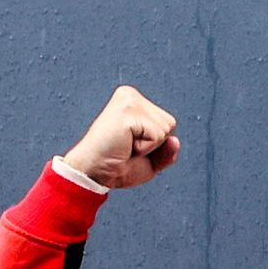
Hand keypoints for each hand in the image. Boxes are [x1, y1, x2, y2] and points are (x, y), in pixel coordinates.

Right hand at [64, 85, 182, 190]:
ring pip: (166, 129)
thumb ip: (166, 152)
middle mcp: (130, 94)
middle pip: (170, 124)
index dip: (155, 146)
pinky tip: (124, 146)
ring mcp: (129, 100)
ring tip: (125, 146)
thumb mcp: (149, 161)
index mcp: (133, 101)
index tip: (130, 147)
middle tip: (127, 148)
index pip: (168, 123)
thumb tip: (175, 141)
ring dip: (149, 148)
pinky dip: (145, 149)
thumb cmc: (115, 166)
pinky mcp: (128, 111)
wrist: (92, 174)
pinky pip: (157, 136)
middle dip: (154, 146)